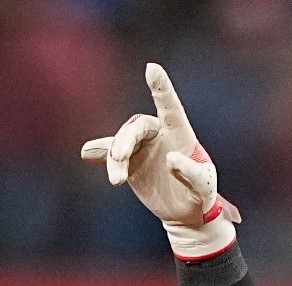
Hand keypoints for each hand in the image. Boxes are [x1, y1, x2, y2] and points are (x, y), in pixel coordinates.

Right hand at [81, 63, 239, 259]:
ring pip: (121, 143)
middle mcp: (159, 134)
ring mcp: (142, 146)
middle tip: (119, 158)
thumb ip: (191, 172)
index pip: (170, 107)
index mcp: (180, 134)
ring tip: (117, 180)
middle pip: (137, 127)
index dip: (161, 88)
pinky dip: (100, 153)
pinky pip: (111, 154)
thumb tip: (170, 158)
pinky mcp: (129, 161)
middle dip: (126, 140)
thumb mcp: (203, 186)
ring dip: (115, 158)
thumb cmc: (201, 194)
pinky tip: (88, 154)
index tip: (152, 68)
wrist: (185, 211)